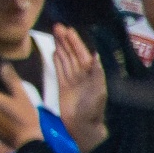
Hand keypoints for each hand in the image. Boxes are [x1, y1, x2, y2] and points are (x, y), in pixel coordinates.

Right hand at [50, 25, 108, 151]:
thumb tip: (95, 56)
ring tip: (54, 33)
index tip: (68, 30)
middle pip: (72, 54)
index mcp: (91, 74)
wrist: (82, 126)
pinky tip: (54, 51)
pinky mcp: (63, 86)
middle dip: (66, 41)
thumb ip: (97, 73)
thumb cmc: (93, 110)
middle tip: (57, 26)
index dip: (75, 42)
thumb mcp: (99, 91)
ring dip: (60, 47)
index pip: (81, 54)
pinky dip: (57, 60)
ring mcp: (72, 80)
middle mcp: (81, 75)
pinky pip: (59, 70)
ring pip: (65, 59)